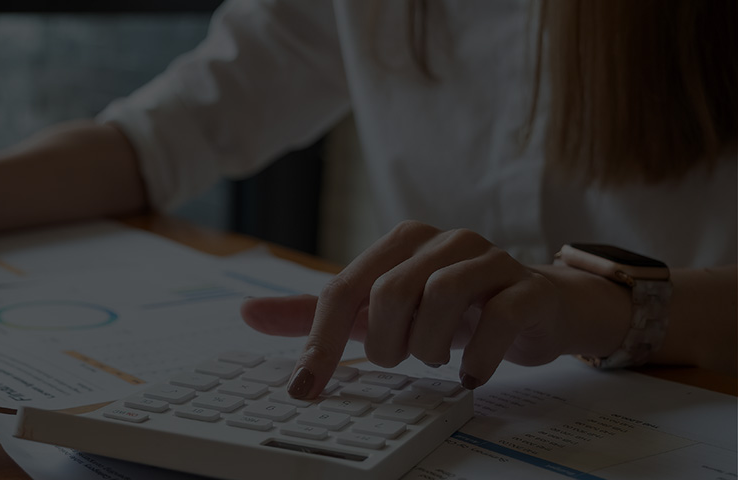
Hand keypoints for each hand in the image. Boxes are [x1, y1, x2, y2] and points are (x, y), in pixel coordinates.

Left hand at [242, 221, 629, 398]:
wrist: (538, 308)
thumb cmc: (450, 309)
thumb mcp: (376, 311)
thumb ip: (316, 313)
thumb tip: (248, 312)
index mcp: (399, 243)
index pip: (342, 289)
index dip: (319, 343)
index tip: (305, 388)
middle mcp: (442, 242)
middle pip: (388, 291)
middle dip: (384, 344)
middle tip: (398, 362)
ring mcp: (489, 260)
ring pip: (440, 298)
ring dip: (428, 348)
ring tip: (435, 361)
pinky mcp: (528, 288)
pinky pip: (499, 318)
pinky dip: (476, 356)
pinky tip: (469, 375)